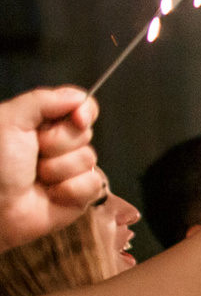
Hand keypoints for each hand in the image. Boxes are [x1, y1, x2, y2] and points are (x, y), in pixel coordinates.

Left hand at [0, 86, 102, 247]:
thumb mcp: (10, 119)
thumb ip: (45, 99)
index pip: (81, 107)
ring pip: (89, 160)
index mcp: (43, 123)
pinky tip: (51, 195)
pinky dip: (71, 190)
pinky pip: (94, 184)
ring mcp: (71, 171)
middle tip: (35, 154)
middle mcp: (59, 145)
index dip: (84, 112)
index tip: (77, 120)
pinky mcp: (80, 196)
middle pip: (86, 134)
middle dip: (60, 144)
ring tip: (37, 178)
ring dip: (59, 169)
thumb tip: (81, 99)